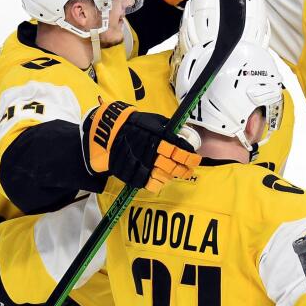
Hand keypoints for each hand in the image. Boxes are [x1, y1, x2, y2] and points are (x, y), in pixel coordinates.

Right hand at [80, 100, 200, 191]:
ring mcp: (142, 165)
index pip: (179, 150)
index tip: (196, 159)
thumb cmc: (134, 125)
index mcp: (158, 138)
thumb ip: (168, 129)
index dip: (190, 157)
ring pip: (164, 176)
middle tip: (190, 169)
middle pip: (174, 166)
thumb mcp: (153, 121)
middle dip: (185, 169)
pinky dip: (159, 183)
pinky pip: (151, 184)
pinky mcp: (134, 175)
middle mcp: (151, 153)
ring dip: (173, 176)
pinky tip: (163, 179)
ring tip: (178, 174)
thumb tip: (183, 134)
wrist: (109, 133)